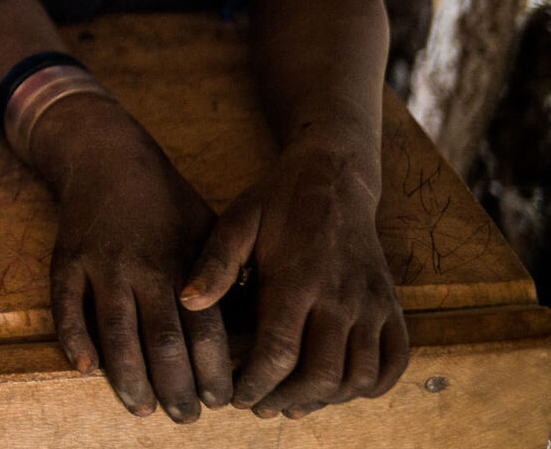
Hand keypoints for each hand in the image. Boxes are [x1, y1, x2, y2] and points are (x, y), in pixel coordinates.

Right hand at [41, 98, 232, 421]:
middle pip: (162, 341)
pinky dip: (74, 339)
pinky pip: (66, 307)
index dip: (213, 371)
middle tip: (184, 417)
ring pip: (116, 333)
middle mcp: (143, 267)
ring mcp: (101, 264)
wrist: (106, 154)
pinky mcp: (67, 260)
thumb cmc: (166, 200)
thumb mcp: (208, 228)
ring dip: (130, 378)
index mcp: (182, 262)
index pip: (205, 330)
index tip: (221, 401)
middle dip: (176, 387)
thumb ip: (226, 277)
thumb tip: (255, 328)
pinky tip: (86, 369)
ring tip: (142, 408)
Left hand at [181, 143, 405, 418]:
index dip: (256, 383)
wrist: (335, 177)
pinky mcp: (391, 306)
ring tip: (293, 401)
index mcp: (298, 279)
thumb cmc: (277, 201)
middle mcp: (341, 297)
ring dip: (327, 399)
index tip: (236, 397)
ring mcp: (372, 304)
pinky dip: (372, 385)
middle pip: (322, 375)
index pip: (279, 352)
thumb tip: (187, 303)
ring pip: (359, 376)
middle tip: (261, 405)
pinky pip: (394, 362)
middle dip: (287, 400)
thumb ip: (214, 264)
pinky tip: (341, 387)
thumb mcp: (237, 221)